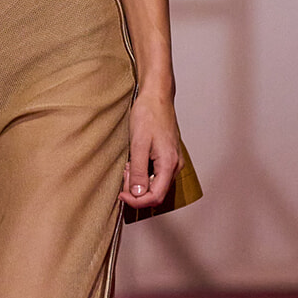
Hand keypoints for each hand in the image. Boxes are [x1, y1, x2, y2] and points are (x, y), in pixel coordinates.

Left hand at [118, 92, 180, 208]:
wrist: (156, 97)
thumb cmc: (149, 115)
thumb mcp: (138, 144)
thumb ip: (138, 171)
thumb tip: (137, 194)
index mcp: (169, 163)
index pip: (156, 196)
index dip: (137, 201)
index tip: (122, 195)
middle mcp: (175, 165)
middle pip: (156, 193)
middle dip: (136, 190)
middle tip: (124, 174)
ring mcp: (173, 161)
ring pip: (156, 185)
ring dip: (139, 182)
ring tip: (128, 166)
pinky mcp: (168, 157)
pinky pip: (157, 175)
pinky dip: (144, 174)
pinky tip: (135, 162)